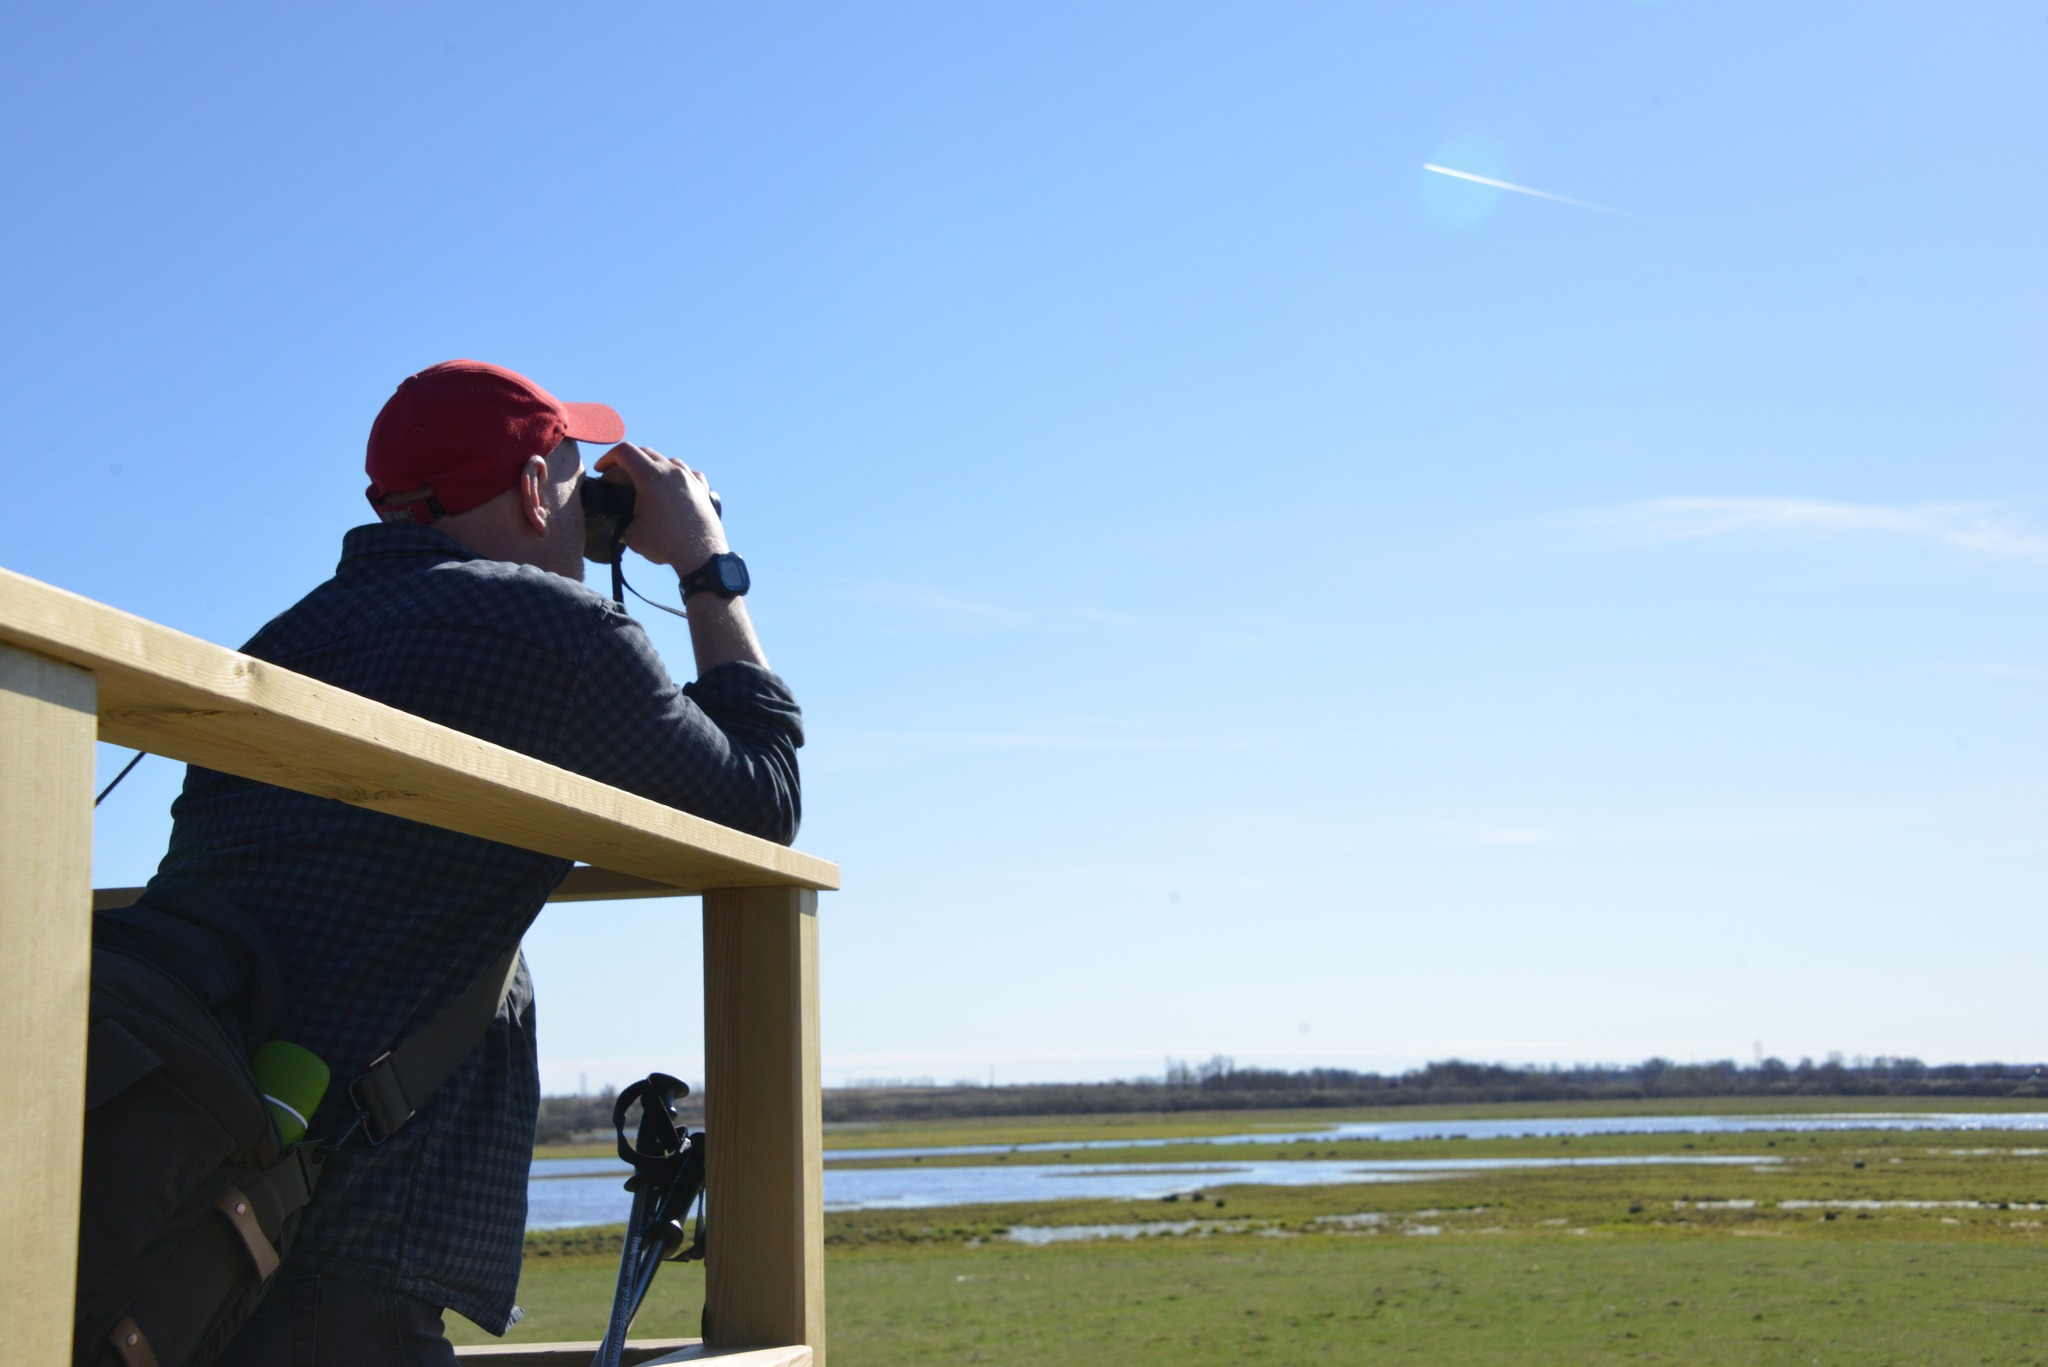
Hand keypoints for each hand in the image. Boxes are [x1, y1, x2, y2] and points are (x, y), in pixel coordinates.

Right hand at [591, 442, 728, 570]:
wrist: (701, 555)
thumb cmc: (666, 545)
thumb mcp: (632, 535)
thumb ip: (620, 524)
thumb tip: (618, 525)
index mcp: (651, 477)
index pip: (624, 452)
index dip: (607, 458)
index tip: (602, 470)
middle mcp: (672, 471)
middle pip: (645, 452)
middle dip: (628, 461)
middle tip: (619, 478)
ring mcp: (690, 478)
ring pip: (668, 460)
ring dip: (653, 466)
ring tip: (646, 482)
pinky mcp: (703, 489)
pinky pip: (688, 473)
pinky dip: (677, 476)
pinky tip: (674, 486)